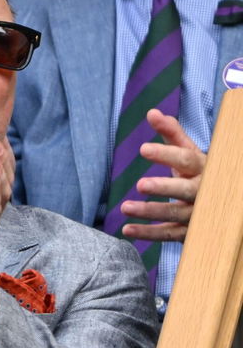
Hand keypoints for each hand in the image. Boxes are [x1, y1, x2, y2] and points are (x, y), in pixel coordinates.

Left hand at [120, 109, 203, 242]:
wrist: (223, 202)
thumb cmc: (199, 172)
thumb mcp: (189, 153)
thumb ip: (171, 134)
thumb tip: (151, 112)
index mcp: (205, 168)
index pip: (187, 159)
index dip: (166, 154)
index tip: (143, 148)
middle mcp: (204, 191)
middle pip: (185, 190)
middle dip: (164, 188)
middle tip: (141, 184)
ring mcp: (198, 213)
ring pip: (175, 214)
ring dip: (150, 212)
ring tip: (125, 207)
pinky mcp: (189, 232)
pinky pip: (168, 234)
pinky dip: (148, 233)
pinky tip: (127, 229)